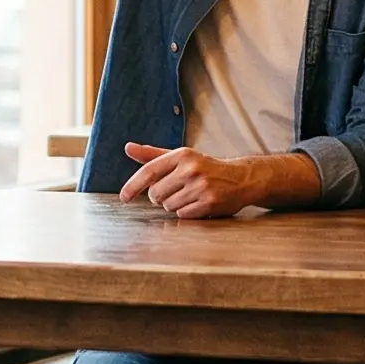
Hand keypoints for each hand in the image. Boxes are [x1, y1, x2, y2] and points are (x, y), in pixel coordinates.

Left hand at [120, 143, 258, 218]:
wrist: (240, 178)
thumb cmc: (206, 168)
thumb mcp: (180, 157)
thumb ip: (153, 155)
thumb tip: (128, 147)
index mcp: (182, 155)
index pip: (149, 171)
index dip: (133, 185)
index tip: (123, 198)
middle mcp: (191, 169)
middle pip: (156, 194)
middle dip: (161, 197)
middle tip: (176, 190)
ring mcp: (201, 186)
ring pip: (168, 206)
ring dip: (174, 205)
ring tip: (190, 196)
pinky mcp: (209, 203)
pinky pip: (182, 215)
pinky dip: (186, 213)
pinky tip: (197, 204)